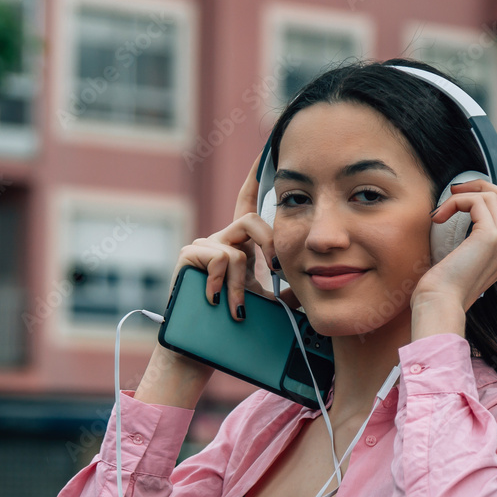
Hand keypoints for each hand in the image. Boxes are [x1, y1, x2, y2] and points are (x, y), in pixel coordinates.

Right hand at [167, 154, 298, 321]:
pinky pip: (223, 260)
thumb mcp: (265, 303)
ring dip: (244, 285)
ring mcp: (202, 247)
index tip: (267, 149)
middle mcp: (220, 239)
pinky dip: (226, 284)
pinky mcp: (189, 256)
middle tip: (277, 271)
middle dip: (269, 244)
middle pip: (251, 220)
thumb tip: (307, 286)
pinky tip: (216, 300)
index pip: (248, 203)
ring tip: (238, 309)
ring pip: (239, 250)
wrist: (198, 347)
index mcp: (238, 244)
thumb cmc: (231, 326)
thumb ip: (283, 290)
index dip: (256, 176)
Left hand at [412, 179, 496, 313]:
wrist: (438, 304)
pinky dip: (456, 202)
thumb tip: (453, 222)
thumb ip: (467, 246)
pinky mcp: (490, 238)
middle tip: (457, 190)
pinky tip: (437, 217)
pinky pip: (478, 202)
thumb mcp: (459, 264)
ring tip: (441, 209)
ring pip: (496, 196)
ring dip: (464, 194)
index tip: (470, 195)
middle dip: (486, 187)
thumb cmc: (440, 289)